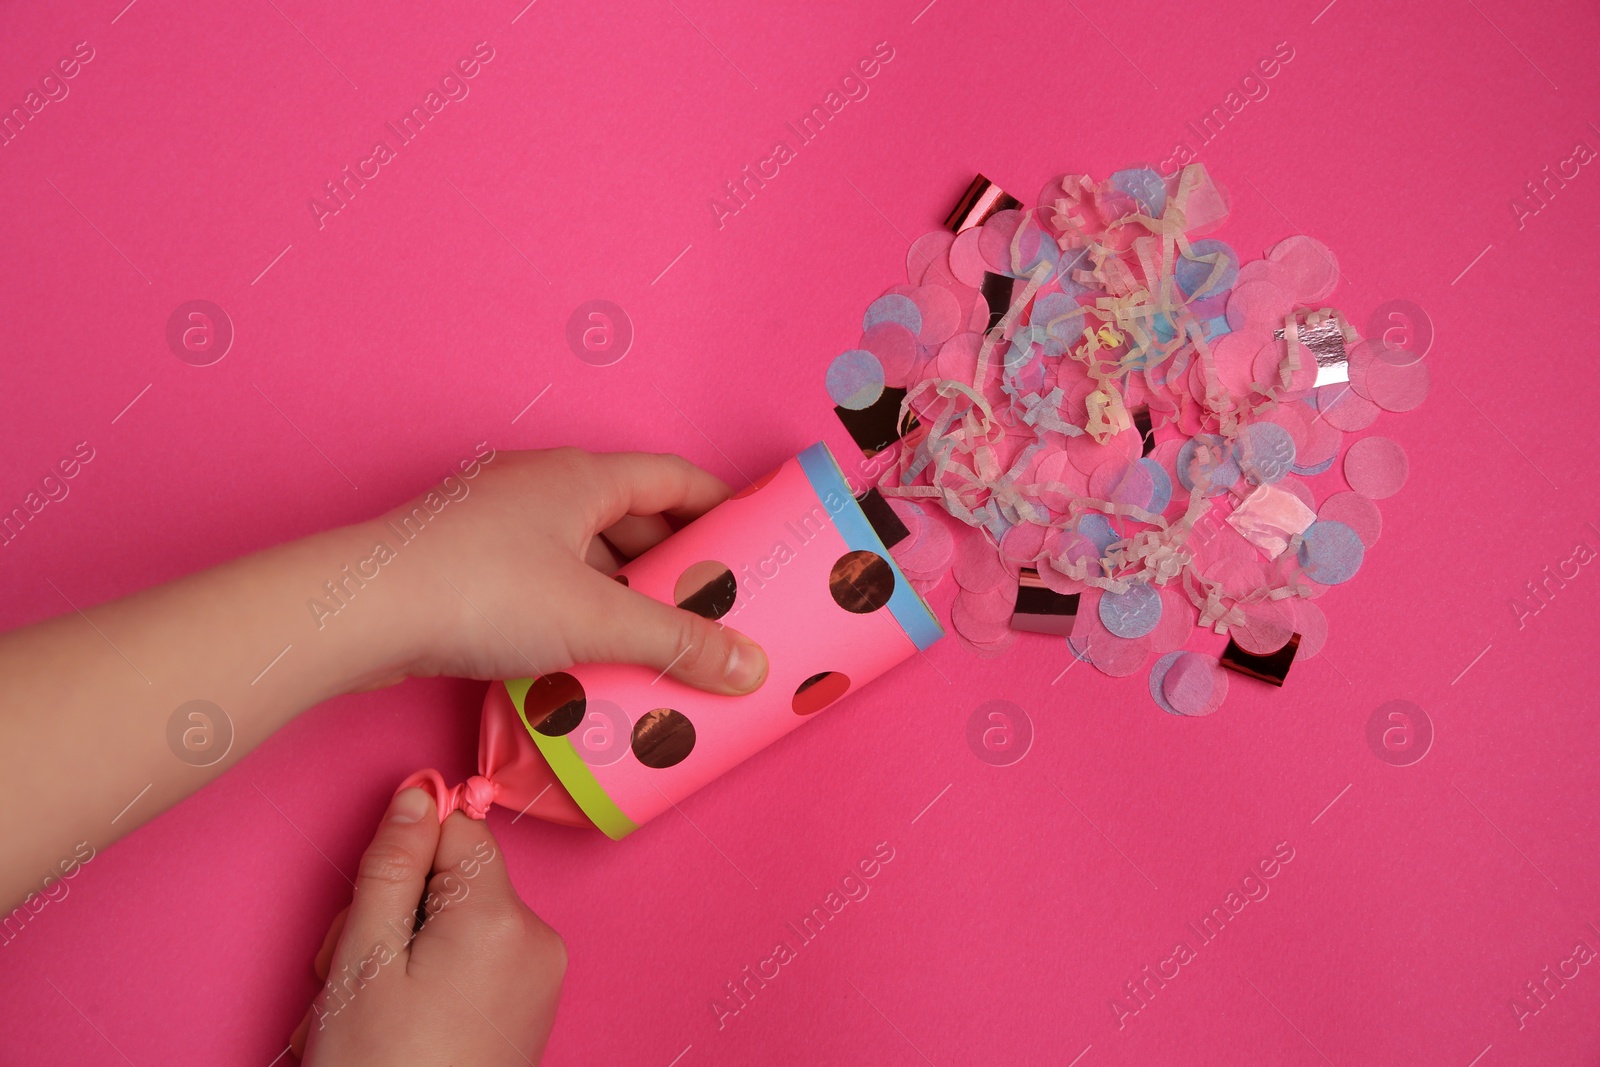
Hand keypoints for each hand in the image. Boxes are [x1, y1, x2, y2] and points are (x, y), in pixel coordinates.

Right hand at [293, 787, 564, 1063]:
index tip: (367, 903)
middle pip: (455, 876)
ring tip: (373, 1006)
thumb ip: (391, 865)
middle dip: (394, 908)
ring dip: (406, 945)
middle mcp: (536, 938)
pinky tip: (401, 1019)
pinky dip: (432, 973)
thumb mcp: (363, 959)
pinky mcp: (530, 1005)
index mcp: (500, 919)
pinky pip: (477, 956)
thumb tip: (419, 789)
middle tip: (353, 972)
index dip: (402, 855)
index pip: (457, 828)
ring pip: (459, 917)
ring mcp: (540, 976)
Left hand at [372, 447, 768, 694]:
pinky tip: (594, 657)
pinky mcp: (469, 566)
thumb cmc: (478, 591)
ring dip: (625, 596)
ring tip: (663, 643)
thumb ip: (678, 643)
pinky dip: (579, 613)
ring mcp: (500, 525)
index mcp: (581, 477)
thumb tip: (749, 666)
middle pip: (631, 519)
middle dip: (676, 566)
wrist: (358, 612)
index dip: (720, 506)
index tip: (755, 538)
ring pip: (585, 555)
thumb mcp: (597, 621)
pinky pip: (546, 583)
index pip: (673, 477)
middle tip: (717, 609)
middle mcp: (542, 489)